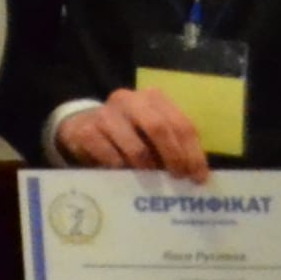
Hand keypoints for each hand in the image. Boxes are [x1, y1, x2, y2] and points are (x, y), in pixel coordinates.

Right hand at [56, 86, 211, 180]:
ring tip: (153, 181)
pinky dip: (122, 169)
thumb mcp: (152, 132)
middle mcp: (129, 99)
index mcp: (153, 98)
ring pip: (136, 147)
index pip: (181, 124)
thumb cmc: (128, 133)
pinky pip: (111, 157)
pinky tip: (125, 174)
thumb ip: (173, 143)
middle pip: (159, 128)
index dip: (193, 153)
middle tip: (179, 177)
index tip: (199, 177)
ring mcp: (105, 114)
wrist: (82, 128)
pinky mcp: (86, 131)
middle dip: (174, 156)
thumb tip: (196, 173)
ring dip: (148, 168)